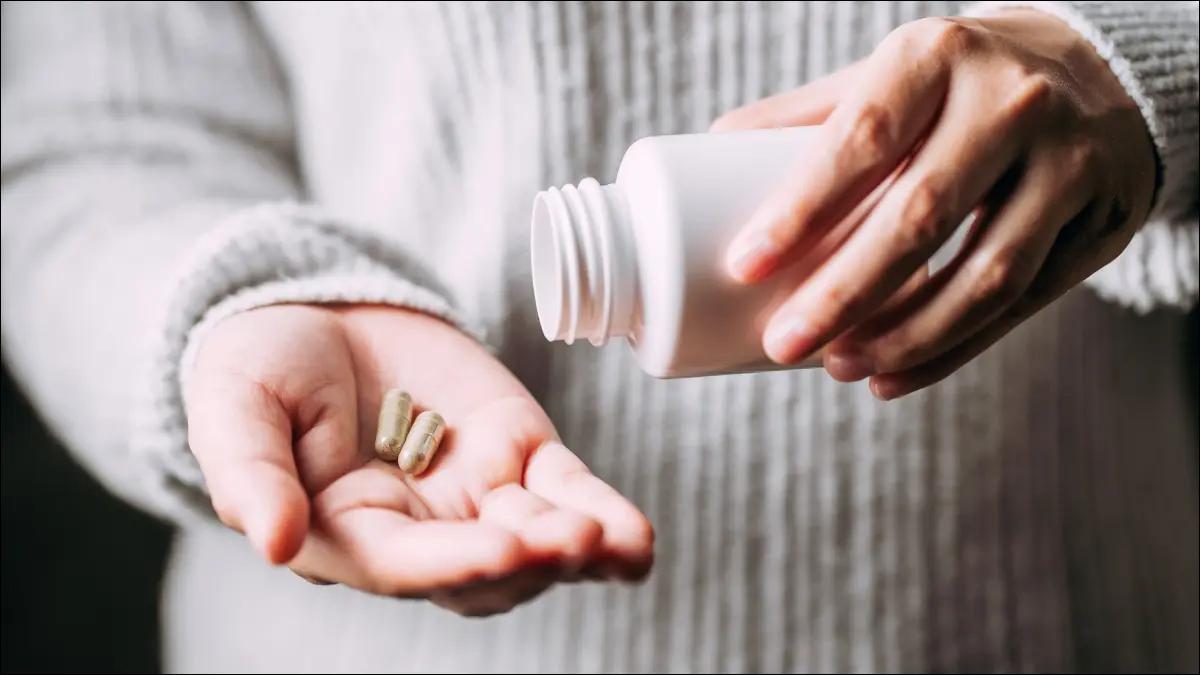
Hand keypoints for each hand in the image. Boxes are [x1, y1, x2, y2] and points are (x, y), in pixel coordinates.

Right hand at [185, 303, 653, 616]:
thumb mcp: (234, 406)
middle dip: (530, 560)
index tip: (502, 550)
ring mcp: (476, 496)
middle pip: (482, 569)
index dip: (454, 564)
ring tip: (613, 540)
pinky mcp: (520, 454)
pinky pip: (567, 493)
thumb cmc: (263, 366)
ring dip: (577, 548)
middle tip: (573, 540)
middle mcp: (419, 531)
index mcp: (347, 533)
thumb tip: (273, 542)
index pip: (405, 565)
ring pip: (534, 541)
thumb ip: (250, 473)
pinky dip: (604, 515)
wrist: (320, 311)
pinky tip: (634, 540)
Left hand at [714, 9, 1155, 398]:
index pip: (861, 138)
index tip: (744, 266)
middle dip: (844, 294)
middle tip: (784, 343)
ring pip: (983, 274)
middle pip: (919, 216)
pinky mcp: (1099, 223)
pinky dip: (953, 351)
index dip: (800, 209)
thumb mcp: (891, 73)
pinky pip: (1023, 305)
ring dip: (904, 336)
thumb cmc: (959, 81)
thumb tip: (706, 146)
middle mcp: (1012, 101)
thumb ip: (809, 114)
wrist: (1099, 69)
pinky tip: (895, 377)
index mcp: (938, 54)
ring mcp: (1068, 163)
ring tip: (838, 366)